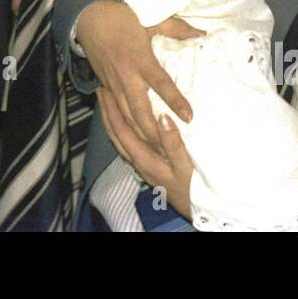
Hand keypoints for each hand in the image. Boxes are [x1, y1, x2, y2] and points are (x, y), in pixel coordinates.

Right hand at [76, 0, 198, 149]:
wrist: (87, 18)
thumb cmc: (121, 17)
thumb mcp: (150, 18)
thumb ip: (176, 28)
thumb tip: (201, 33)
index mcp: (140, 58)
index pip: (160, 83)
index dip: (175, 101)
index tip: (190, 117)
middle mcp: (126, 76)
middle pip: (140, 112)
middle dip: (154, 133)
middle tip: (170, 150)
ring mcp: (114, 84)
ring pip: (127, 117)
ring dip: (141, 135)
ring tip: (157, 152)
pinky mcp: (106, 87)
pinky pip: (118, 113)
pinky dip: (128, 127)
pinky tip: (137, 139)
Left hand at [97, 87, 192, 219]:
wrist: (196, 208)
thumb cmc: (192, 185)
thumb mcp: (185, 165)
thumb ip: (172, 142)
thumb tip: (162, 117)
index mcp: (143, 158)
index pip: (121, 130)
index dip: (112, 110)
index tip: (105, 91)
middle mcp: (137, 162)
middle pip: (115, 135)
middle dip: (107, 112)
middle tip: (100, 91)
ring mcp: (141, 166)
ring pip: (119, 141)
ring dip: (111, 121)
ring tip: (107, 105)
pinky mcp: (147, 168)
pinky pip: (127, 146)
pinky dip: (121, 131)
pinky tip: (125, 126)